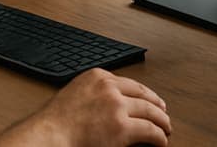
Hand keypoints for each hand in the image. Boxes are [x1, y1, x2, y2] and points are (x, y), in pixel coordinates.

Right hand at [20, 68, 171, 146]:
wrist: (50, 135)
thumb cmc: (56, 121)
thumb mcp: (75, 93)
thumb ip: (94, 93)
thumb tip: (114, 104)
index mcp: (97, 76)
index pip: (130, 83)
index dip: (145, 94)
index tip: (152, 100)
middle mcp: (109, 88)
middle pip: (144, 95)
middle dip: (158, 106)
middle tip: (164, 115)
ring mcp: (117, 107)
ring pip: (151, 112)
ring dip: (162, 122)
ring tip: (166, 129)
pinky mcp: (123, 128)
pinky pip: (151, 131)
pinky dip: (160, 137)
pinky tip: (161, 141)